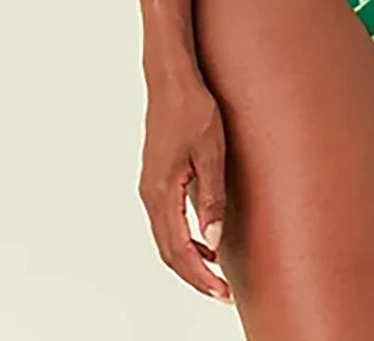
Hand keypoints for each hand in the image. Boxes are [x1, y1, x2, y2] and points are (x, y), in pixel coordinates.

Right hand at [139, 73, 231, 302]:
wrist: (171, 80)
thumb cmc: (193, 110)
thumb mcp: (212, 152)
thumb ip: (212, 198)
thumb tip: (214, 243)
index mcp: (162, 192)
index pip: (179, 250)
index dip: (201, 277)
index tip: (222, 294)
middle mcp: (150, 194)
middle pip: (169, 251)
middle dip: (195, 276)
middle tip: (222, 293)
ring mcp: (150, 186)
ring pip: (165, 238)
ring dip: (189, 259)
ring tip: (217, 272)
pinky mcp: (156, 178)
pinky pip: (166, 221)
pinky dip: (183, 239)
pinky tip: (206, 239)